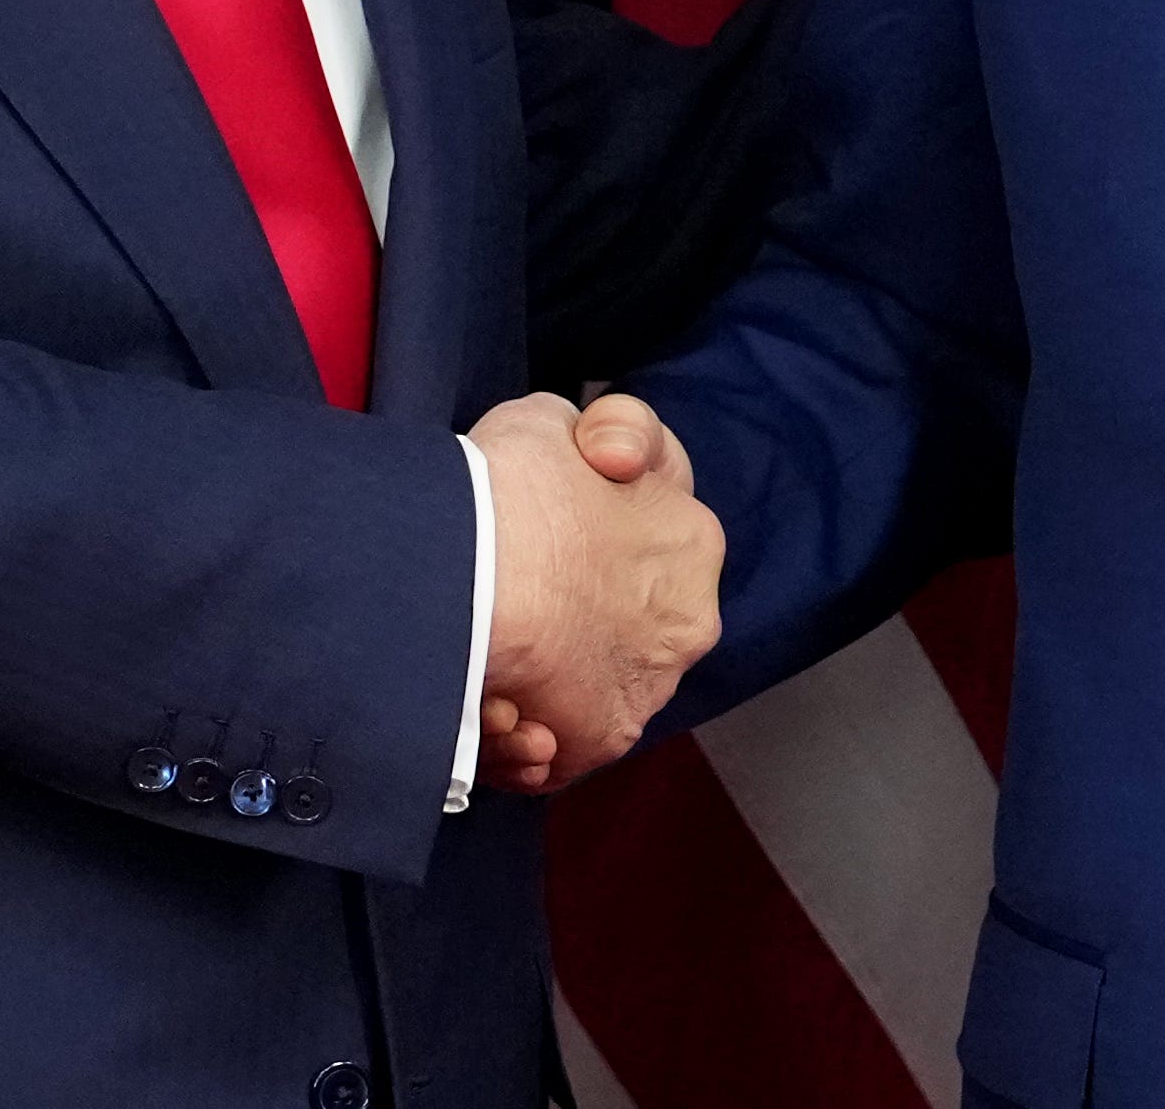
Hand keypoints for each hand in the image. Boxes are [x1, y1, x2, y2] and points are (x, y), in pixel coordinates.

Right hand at [470, 391, 718, 791]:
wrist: (472, 576)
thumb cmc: (510, 487)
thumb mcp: (553, 419)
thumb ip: (597, 439)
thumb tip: (611, 460)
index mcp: (693, 540)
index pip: (651, 534)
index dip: (593, 527)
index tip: (543, 525)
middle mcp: (687, 620)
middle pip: (621, 618)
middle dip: (569, 616)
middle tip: (502, 606)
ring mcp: (646, 687)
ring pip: (589, 684)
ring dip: (540, 678)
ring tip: (483, 663)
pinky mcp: (598, 742)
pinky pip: (560, 744)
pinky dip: (522, 734)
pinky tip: (486, 706)